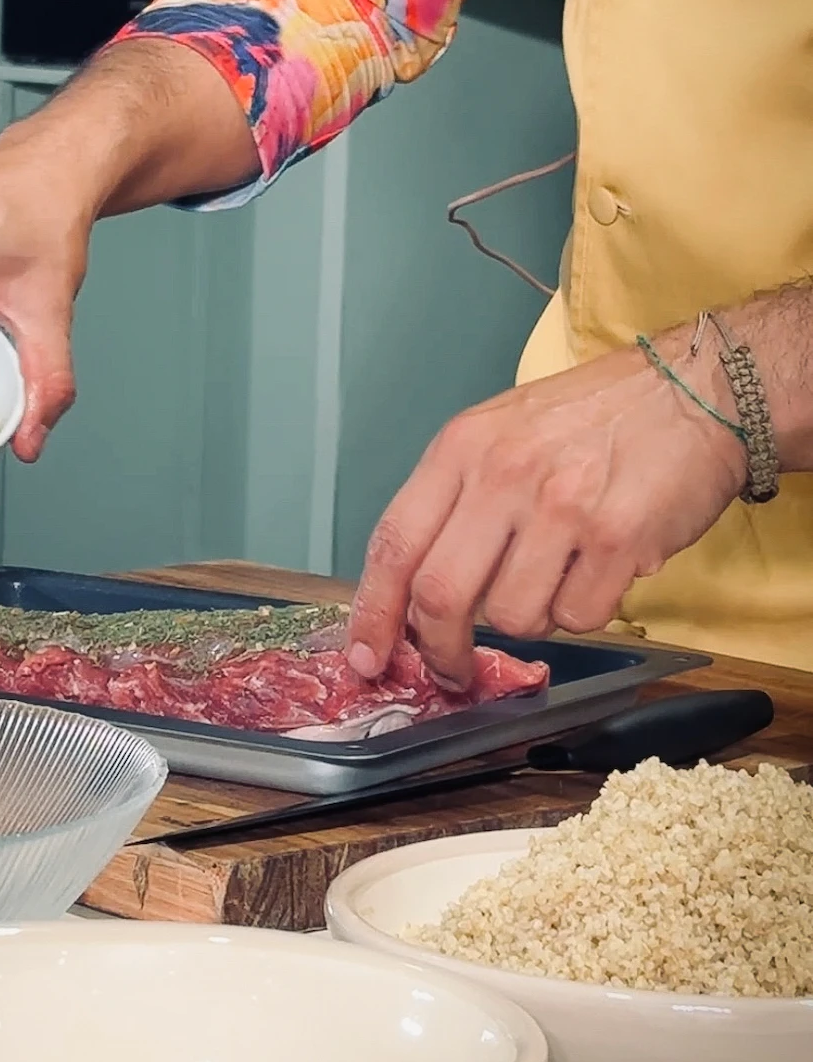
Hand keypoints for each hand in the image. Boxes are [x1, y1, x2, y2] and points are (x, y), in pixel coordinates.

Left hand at [347, 342, 747, 688]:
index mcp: (462, 448)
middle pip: (439, 595)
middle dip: (440, 649)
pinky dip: (585, 610)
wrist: (694, 393)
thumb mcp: (502, 432)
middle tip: (453, 668)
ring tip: (559, 574)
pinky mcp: (617, 537)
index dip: (373, 612)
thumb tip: (414, 593)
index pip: (393, 543)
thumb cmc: (596, 418)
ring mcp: (561, 506)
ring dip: (531, 618)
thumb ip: (456, 501)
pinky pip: (577, 618)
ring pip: (512, 617)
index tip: (366, 657)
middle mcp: (504, 474)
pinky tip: (600, 569)